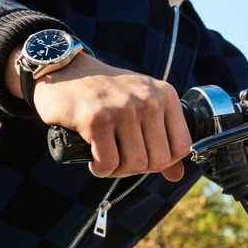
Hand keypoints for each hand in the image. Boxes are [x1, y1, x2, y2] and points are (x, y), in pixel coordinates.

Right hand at [7, 49, 191, 181]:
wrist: (65, 71)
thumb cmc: (106, 93)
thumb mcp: (141, 105)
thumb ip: (162, 138)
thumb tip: (177, 176)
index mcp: (165, 95)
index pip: (182, 147)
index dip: (163, 161)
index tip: (143, 155)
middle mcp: (148, 100)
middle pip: (159, 160)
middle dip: (138, 168)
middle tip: (120, 159)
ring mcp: (123, 109)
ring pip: (135, 164)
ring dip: (118, 170)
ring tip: (106, 157)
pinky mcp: (96, 120)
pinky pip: (109, 164)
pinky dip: (100, 169)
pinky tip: (94, 160)